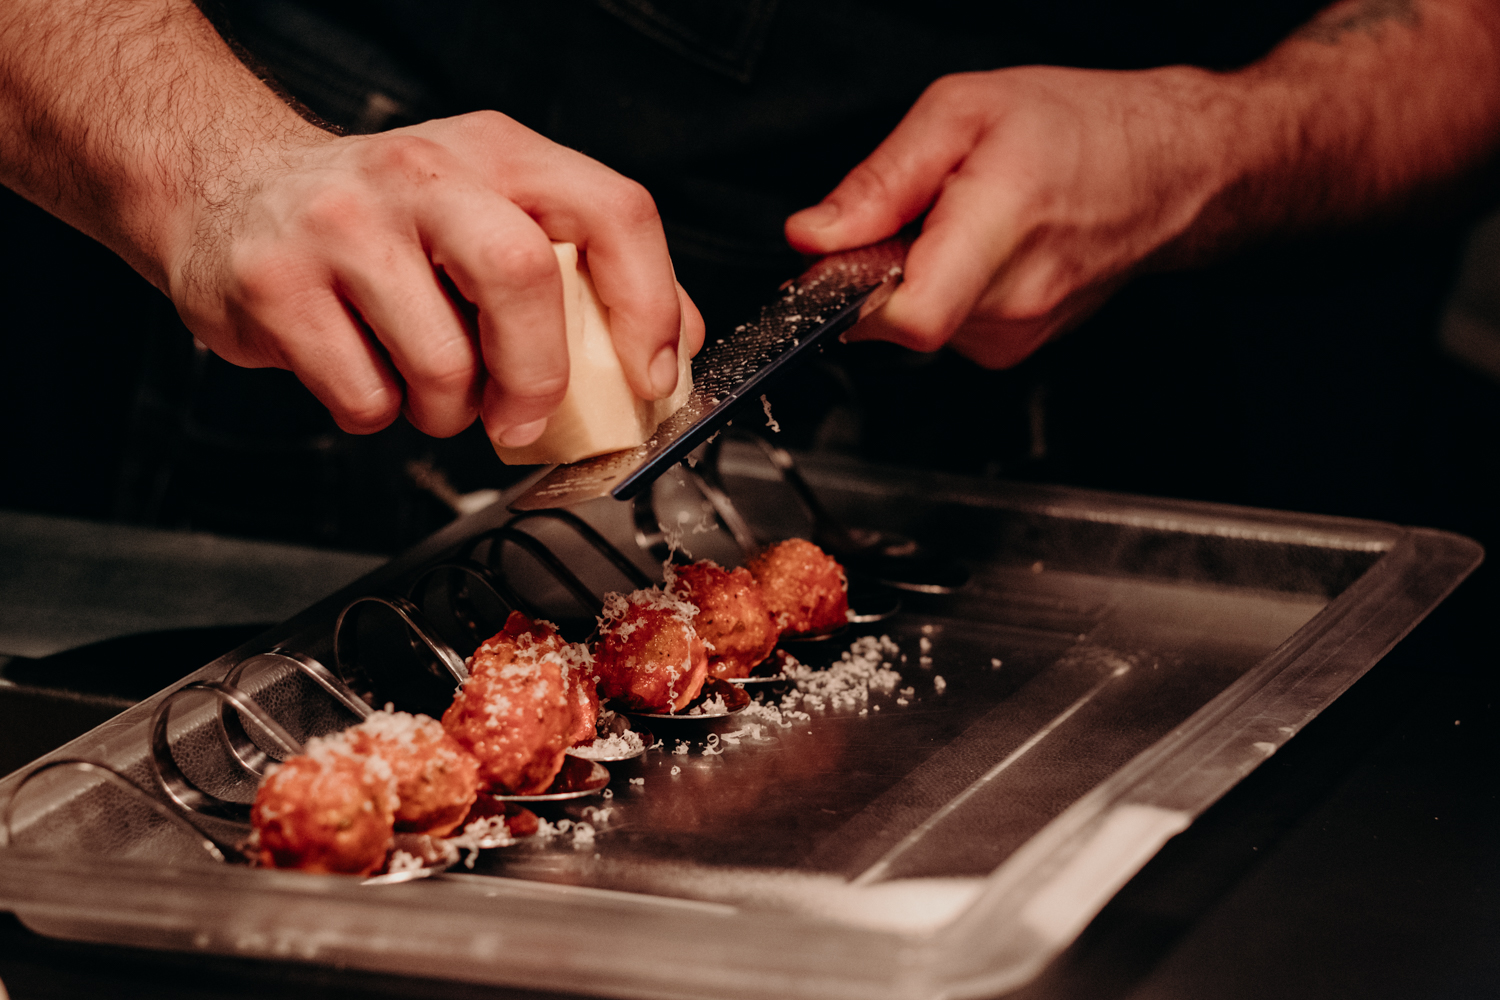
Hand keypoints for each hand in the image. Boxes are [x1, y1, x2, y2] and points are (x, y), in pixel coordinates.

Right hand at [168, 111, 703, 444]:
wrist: (226, 189)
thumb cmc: (384, 222)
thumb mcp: (493, 210)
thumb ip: (587, 273)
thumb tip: (674, 347)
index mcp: (499, 153)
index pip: (612, 212)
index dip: (648, 306)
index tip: (647, 378)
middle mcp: (424, 172)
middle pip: (523, 277)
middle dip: (538, 377)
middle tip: (524, 418)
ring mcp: (343, 223)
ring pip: (441, 362)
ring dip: (448, 411)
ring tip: (426, 384)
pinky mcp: (276, 283)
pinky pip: (364, 396)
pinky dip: (378, 412)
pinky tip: (363, 371)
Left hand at [785, 66, 1229, 367]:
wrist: (1168, 169)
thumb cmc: (1081, 130)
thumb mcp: (962, 111)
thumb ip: (880, 180)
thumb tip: (814, 235)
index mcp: (999, 231)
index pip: (910, 317)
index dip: (851, 294)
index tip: (838, 259)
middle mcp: (1012, 304)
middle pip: (894, 318)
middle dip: (878, 267)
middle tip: (916, 211)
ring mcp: (1016, 336)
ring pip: (915, 322)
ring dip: (915, 274)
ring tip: (960, 220)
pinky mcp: (1013, 347)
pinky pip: (945, 325)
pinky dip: (943, 286)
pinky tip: (980, 246)